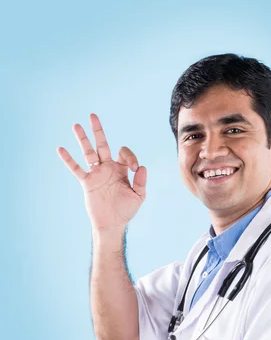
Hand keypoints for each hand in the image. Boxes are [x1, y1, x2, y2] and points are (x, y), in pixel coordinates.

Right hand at [57, 113, 146, 231]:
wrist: (112, 223)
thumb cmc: (126, 210)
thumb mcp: (138, 196)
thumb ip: (141, 182)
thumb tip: (142, 167)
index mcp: (120, 169)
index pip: (123, 153)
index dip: (130, 157)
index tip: (134, 168)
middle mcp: (107, 168)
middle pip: (102, 145)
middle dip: (98, 131)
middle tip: (93, 116)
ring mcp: (96, 174)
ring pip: (88, 153)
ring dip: (83, 139)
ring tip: (76, 125)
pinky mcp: (87, 182)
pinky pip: (76, 169)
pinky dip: (68, 160)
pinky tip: (60, 149)